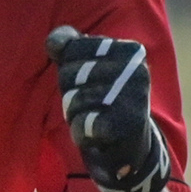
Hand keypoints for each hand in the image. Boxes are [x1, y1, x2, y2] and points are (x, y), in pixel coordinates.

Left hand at [48, 25, 172, 191]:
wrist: (130, 150)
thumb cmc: (104, 104)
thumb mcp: (89, 70)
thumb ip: (71, 48)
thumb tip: (54, 40)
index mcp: (129, 49)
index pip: (72, 48)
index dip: (69, 70)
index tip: (90, 84)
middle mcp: (136, 69)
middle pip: (69, 74)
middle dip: (71, 95)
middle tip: (93, 107)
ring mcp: (134, 97)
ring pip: (73, 100)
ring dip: (76, 116)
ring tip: (97, 120)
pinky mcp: (127, 125)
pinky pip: (81, 124)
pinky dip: (81, 133)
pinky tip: (96, 135)